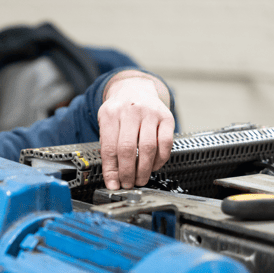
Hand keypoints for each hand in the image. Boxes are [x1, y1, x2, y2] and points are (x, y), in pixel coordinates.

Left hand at [98, 72, 174, 189]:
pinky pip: (166, 143)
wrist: (135, 88)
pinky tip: (154, 165)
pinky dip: (160, 159)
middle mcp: (130, 111)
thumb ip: (108, 147)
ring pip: (148, 147)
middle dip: (127, 172)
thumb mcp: (107, 123)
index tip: (114, 184)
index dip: (111, 170)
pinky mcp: (167, 117)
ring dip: (144, 169)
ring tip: (140, 179)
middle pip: (128, 148)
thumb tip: (113, 177)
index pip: (109, 147)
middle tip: (128, 184)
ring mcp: (150, 112)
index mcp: (110, 113)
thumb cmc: (119, 110)